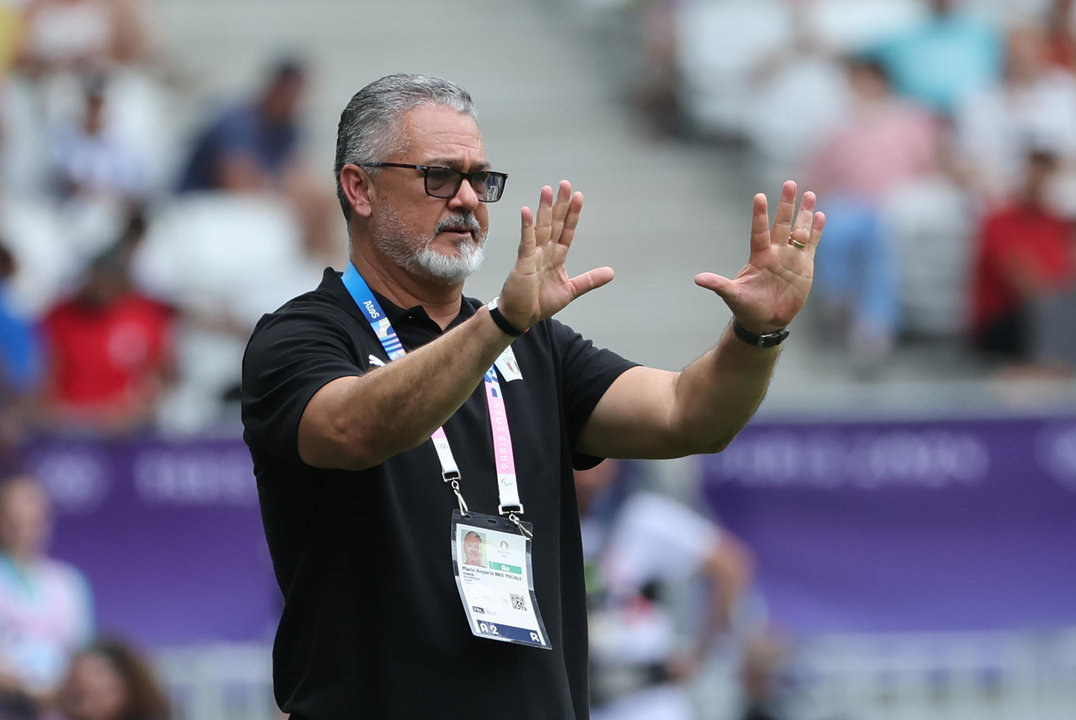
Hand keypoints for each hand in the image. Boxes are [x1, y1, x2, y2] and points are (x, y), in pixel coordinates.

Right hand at [498, 180, 614, 328]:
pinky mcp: (523, 262)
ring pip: (541, 228)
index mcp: (557, 256)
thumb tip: (610, 272)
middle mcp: (545, 251)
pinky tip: (527, 212)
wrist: (521, 316)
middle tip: (565, 184)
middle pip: (554, 223)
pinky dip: (527, 227)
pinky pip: (526, 242)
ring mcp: (533, 255)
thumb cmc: (539, 302)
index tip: (578, 197)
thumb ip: (589, 280)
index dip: (572, 214)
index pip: (567, 230)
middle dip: (560, 204)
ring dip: (544, 209)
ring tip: (547, 190)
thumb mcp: (571, 290)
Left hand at [695, 181, 824, 332]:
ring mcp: (791, 257)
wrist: (765, 321)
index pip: (759, 231)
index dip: (760, 215)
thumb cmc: (746, 308)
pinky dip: (817, 231)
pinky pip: (811, 245)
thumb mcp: (732, 295)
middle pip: (782, 224)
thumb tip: (698, 279)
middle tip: (789, 183)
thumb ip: (719, 285)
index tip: (759, 197)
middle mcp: (775, 252)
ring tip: (810, 195)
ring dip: (804, 213)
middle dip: (786, 204)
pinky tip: (821, 216)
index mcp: (759, 256)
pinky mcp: (804, 266)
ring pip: (799, 230)